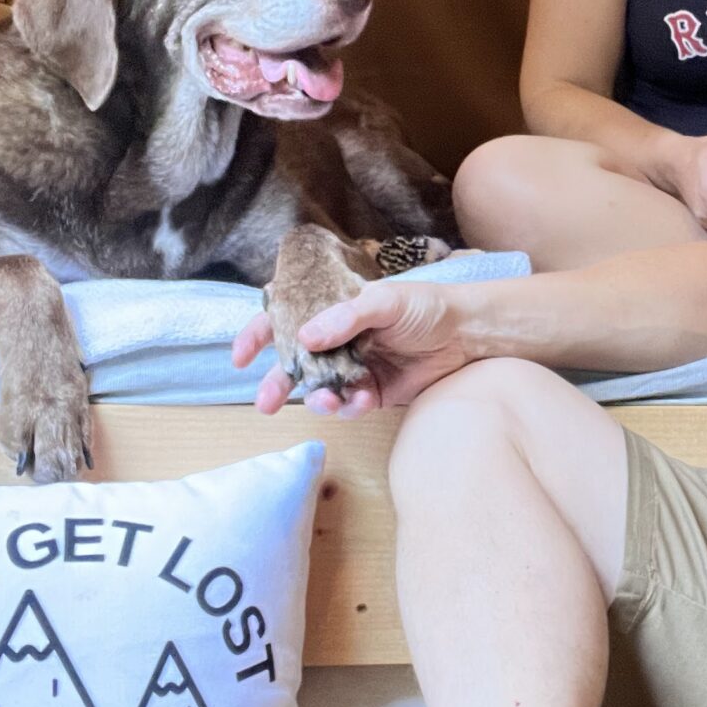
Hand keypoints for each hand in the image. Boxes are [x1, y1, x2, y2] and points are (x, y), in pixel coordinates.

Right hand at [230, 277, 475, 417]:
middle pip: (295, 363)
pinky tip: (364, 399)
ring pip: (320, 390)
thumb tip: (305, 337)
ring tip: (325, 399)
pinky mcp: (373, 393)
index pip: (286, 320)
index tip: (240, 356)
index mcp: (333, 311)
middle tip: (266, 402)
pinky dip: (351, 406)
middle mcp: (338, 341)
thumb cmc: (425, 306)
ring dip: (317, 398)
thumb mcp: (384, 301)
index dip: (258, 336)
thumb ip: (345, 317)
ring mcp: (354, 368)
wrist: (466, 334)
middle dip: (278, 384)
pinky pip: (350, 405)